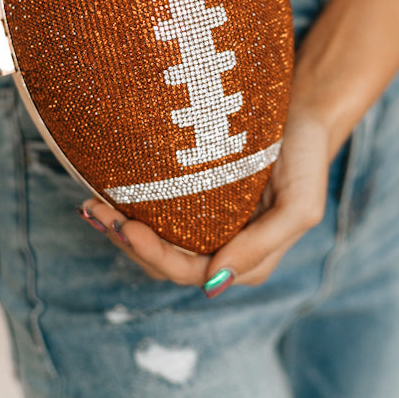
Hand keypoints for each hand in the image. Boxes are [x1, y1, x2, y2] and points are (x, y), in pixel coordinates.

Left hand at [80, 108, 332, 295]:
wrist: (304, 115)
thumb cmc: (306, 160)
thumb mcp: (300, 207)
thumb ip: (262, 246)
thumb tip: (214, 282)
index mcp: (247, 261)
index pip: (189, 272)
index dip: (153, 255)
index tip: (126, 225)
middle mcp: (222, 251)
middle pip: (163, 262)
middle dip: (127, 241)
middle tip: (95, 211)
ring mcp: (207, 228)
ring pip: (154, 244)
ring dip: (120, 229)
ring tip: (92, 205)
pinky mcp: (194, 202)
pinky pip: (157, 217)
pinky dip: (131, 209)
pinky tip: (108, 193)